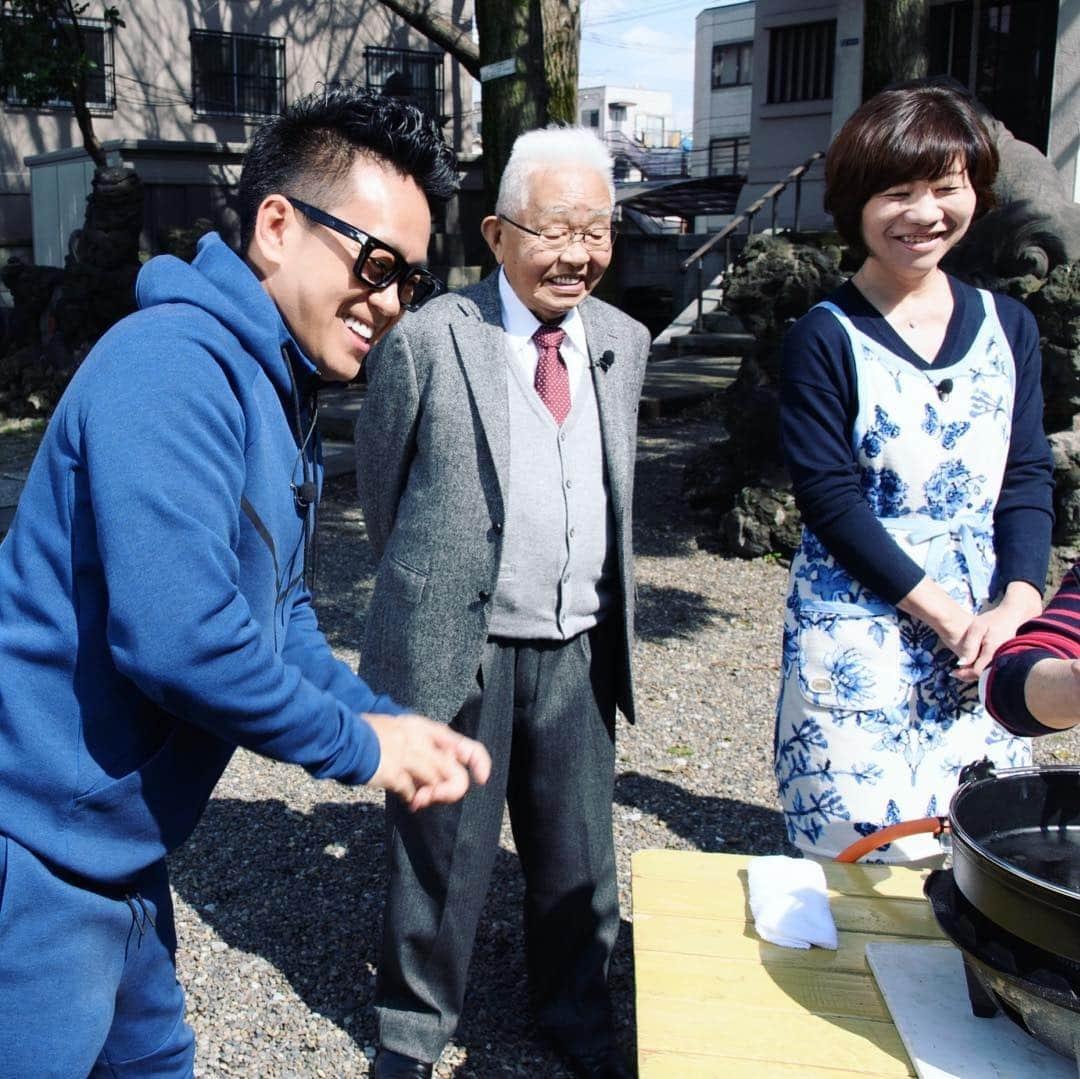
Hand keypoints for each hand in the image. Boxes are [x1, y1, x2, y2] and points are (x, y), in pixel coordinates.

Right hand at [363, 712, 490, 811]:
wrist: (344, 736)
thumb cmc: (371, 734)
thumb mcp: (403, 728)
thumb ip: (425, 746)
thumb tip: (441, 773)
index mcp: (425, 728)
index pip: (465, 745)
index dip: (479, 763)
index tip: (482, 779)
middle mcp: (421, 741)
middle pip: (453, 773)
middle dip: (450, 791)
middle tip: (435, 797)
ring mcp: (408, 756)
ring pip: (434, 784)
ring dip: (428, 796)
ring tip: (418, 799)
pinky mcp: (394, 772)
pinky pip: (412, 793)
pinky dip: (412, 799)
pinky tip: (407, 799)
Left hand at [952, 581, 1043, 681]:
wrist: (1011, 616)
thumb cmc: (992, 620)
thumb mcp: (976, 628)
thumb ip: (969, 646)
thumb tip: (961, 663)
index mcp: (993, 652)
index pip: (977, 672)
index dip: (964, 674)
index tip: (952, 672)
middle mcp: (1001, 659)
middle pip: (983, 676)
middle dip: (968, 676)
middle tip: (955, 672)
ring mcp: (1005, 660)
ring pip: (988, 674)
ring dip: (974, 674)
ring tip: (961, 669)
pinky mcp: (1006, 660)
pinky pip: (992, 669)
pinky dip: (981, 669)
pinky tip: (972, 665)